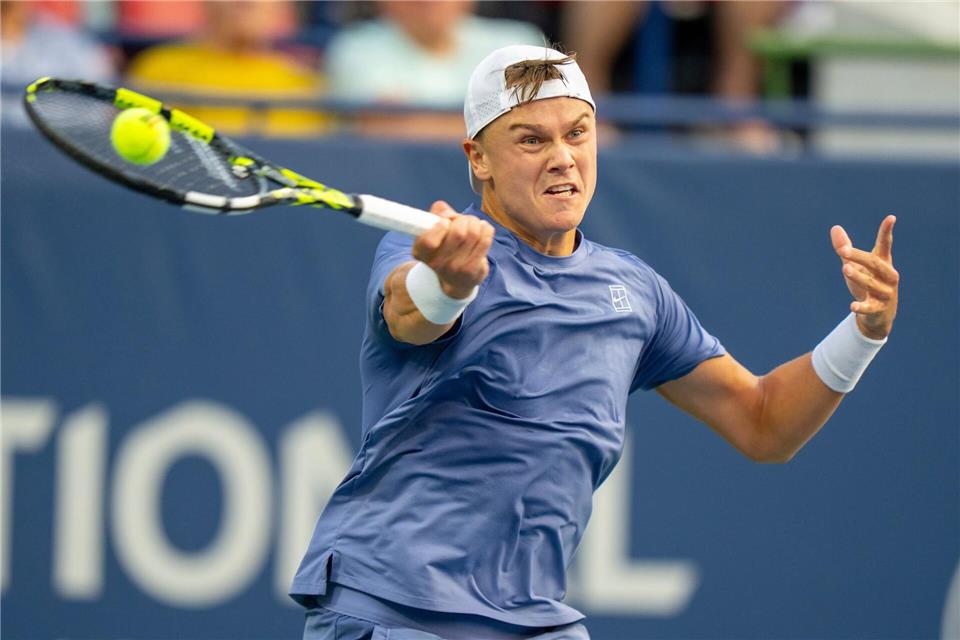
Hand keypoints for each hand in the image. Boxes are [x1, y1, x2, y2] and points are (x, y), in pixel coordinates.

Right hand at [412, 201, 494, 298]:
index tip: (445, 222)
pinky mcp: (473, 271)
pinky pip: (485, 241)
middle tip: (464, 221)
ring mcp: (456, 270)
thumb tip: (447, 213)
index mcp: (421, 252)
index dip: (440, 227)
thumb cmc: (445, 248)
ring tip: (474, 225)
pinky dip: (486, 230)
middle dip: (464, 219)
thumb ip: (438, 214)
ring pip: (473, 234)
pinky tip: (483, 230)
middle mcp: (437, 264)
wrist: (456, 280)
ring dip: (475, 223)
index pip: (429, 241)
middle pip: (458, 232)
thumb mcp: (434, 230)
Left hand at [831, 215, 898, 339]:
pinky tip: (852, 306)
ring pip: (872, 284)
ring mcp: (885, 292)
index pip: (885, 245)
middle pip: (875, 264)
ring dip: (859, 277)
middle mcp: (888, 276)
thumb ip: (846, 249)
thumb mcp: (855, 265)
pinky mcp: (879, 308)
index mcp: (883, 263)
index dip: (886, 232)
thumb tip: (835, 227)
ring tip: (845, 269)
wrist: (880, 314)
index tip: (891, 217)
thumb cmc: (868, 284)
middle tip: (843, 251)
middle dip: (859, 257)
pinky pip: (870, 307)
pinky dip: (862, 306)